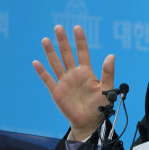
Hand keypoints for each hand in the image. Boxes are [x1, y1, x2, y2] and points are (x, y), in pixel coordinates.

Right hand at [33, 25, 114, 140]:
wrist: (90, 122)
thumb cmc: (100, 105)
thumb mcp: (107, 88)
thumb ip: (108, 72)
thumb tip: (111, 55)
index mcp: (86, 72)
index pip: (82, 52)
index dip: (80, 40)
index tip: (77, 28)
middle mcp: (74, 74)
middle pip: (67, 54)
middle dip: (62, 41)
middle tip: (58, 27)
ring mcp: (64, 82)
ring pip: (56, 64)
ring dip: (50, 52)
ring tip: (45, 40)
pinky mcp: (57, 92)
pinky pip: (48, 80)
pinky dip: (42, 72)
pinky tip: (36, 62)